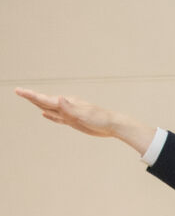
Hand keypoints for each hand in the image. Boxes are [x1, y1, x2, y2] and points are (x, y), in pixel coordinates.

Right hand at [15, 87, 152, 153]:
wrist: (113, 125)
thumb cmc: (100, 119)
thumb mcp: (84, 114)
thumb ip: (69, 108)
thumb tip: (59, 98)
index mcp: (67, 104)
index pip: (45, 99)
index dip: (31, 96)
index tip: (19, 90)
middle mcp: (66, 106)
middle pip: (45, 101)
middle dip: (31, 97)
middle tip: (18, 91)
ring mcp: (69, 114)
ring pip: (50, 108)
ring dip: (38, 104)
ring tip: (29, 99)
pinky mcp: (73, 121)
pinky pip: (57, 117)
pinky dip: (50, 115)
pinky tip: (45, 114)